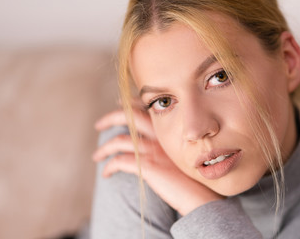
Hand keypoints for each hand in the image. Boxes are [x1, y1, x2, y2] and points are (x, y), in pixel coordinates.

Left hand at [93, 107, 223, 215]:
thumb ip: (169, 143)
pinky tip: (107, 174)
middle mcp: (161, 135)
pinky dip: (110, 166)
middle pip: (130, 115)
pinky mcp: (148, 167)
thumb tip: (154, 143)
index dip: (130, 103)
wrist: (203, 196)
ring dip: (104, 148)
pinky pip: (120, 161)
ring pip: (120, 140)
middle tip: (99, 124)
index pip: (146, 107)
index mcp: (170, 129)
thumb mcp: (184, 153)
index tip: (118, 103)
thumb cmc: (196, 177)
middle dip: (111, 117)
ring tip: (96, 156)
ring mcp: (154, 150)